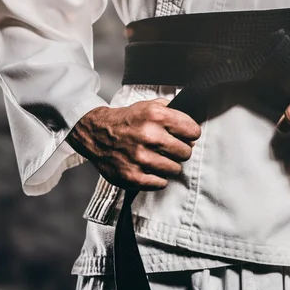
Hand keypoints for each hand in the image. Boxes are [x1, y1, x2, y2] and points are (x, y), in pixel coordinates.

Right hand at [67, 98, 200, 190]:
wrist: (96, 134)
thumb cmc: (126, 121)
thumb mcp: (149, 106)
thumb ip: (172, 112)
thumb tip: (192, 129)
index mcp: (156, 116)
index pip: (193, 131)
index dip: (191, 134)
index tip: (185, 136)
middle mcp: (149, 136)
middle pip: (186, 152)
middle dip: (180, 151)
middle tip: (168, 148)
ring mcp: (141, 158)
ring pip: (175, 169)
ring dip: (169, 165)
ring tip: (157, 158)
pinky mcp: (133, 176)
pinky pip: (161, 183)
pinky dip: (157, 178)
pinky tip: (149, 168)